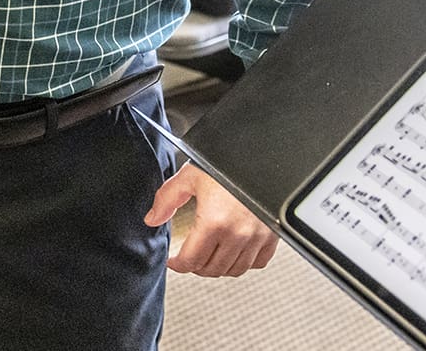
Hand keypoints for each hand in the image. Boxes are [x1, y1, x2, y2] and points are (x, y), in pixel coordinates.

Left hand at [144, 164, 277, 277]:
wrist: (258, 155)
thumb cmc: (226, 164)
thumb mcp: (190, 176)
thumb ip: (167, 199)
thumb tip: (153, 219)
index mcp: (214, 221)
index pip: (192, 260)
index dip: (178, 265)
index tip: (174, 262)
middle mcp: (238, 234)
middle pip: (212, 269)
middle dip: (196, 267)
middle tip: (189, 259)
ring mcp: (257, 237)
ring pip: (235, 270)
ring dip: (219, 267)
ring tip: (209, 257)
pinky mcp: (272, 236)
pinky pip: (258, 262)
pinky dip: (244, 263)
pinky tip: (233, 253)